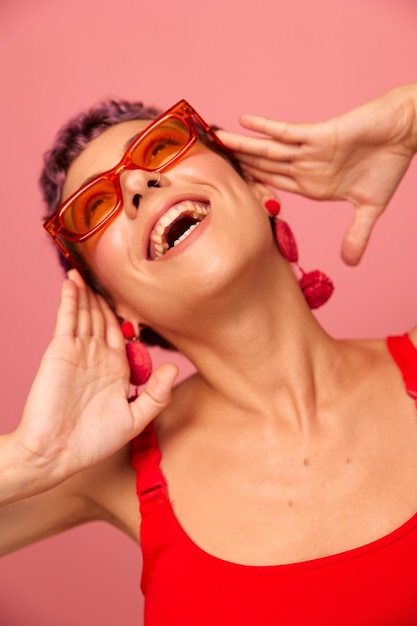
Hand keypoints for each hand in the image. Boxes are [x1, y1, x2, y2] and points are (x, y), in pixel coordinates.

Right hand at [14, 271, 176, 488]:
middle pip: (102, 316)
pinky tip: (73, 282)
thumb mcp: (134, 420)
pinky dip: (70, 298)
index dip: (123, 313)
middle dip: (104, 296)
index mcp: (116, 369)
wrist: (55, 454)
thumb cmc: (93, 442)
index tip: (132, 295)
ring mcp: (78, 350)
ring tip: (88, 269)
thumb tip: (174, 368)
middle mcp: (97, 355)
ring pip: (85, 312)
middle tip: (108, 272)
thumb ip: (156, 395)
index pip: (121, 332)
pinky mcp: (60, 350)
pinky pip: (67, 318)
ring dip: (87, 291)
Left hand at [217, 85, 416, 264]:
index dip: (250, 188)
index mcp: (311, 185)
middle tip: (208, 162)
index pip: (273, 187)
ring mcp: (310, 151)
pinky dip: (266, 128)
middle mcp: (305, 168)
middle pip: (263, 168)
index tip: (224, 191)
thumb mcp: (369, 208)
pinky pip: (287, 132)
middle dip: (237, 166)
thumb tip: (351, 264)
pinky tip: (243, 123)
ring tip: (216, 141)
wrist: (405, 134)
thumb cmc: (388, 165)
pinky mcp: (319, 135)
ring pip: (268, 150)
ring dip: (242, 147)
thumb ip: (356, 234)